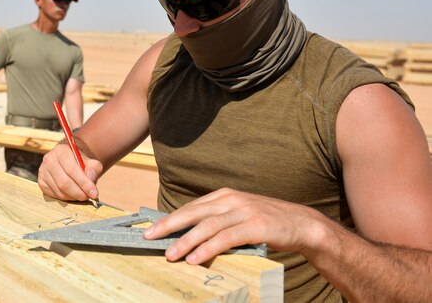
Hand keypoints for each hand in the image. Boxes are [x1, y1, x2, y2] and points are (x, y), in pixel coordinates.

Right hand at [38, 142, 102, 201]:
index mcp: (61, 151)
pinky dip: (66, 198)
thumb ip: (94, 168)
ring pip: (60, 191)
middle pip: (64, 183)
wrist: (70, 161)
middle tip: (89, 197)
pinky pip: (55, 195)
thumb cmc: (81, 163)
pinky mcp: (41, 182)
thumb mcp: (91, 162)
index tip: (94, 193)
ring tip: (82, 194)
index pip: (71, 169)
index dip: (84, 183)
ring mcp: (43, 171)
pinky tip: (73, 194)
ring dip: (74, 196)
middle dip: (79, 193)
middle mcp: (49, 160)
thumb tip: (91, 178)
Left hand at [142, 188, 327, 263]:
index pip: (191, 207)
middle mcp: (231, 199)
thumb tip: (191, 238)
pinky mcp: (255, 225)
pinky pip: (225, 238)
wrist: (302, 224)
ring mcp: (243, 211)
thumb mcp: (239, 217)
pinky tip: (195, 258)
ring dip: (186, 241)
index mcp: (225, 196)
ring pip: (207, 226)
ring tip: (170, 254)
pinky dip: (207, 248)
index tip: (152, 229)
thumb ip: (219, 222)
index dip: (170, 218)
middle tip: (149, 237)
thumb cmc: (268, 223)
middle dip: (169, 225)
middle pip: (193, 213)